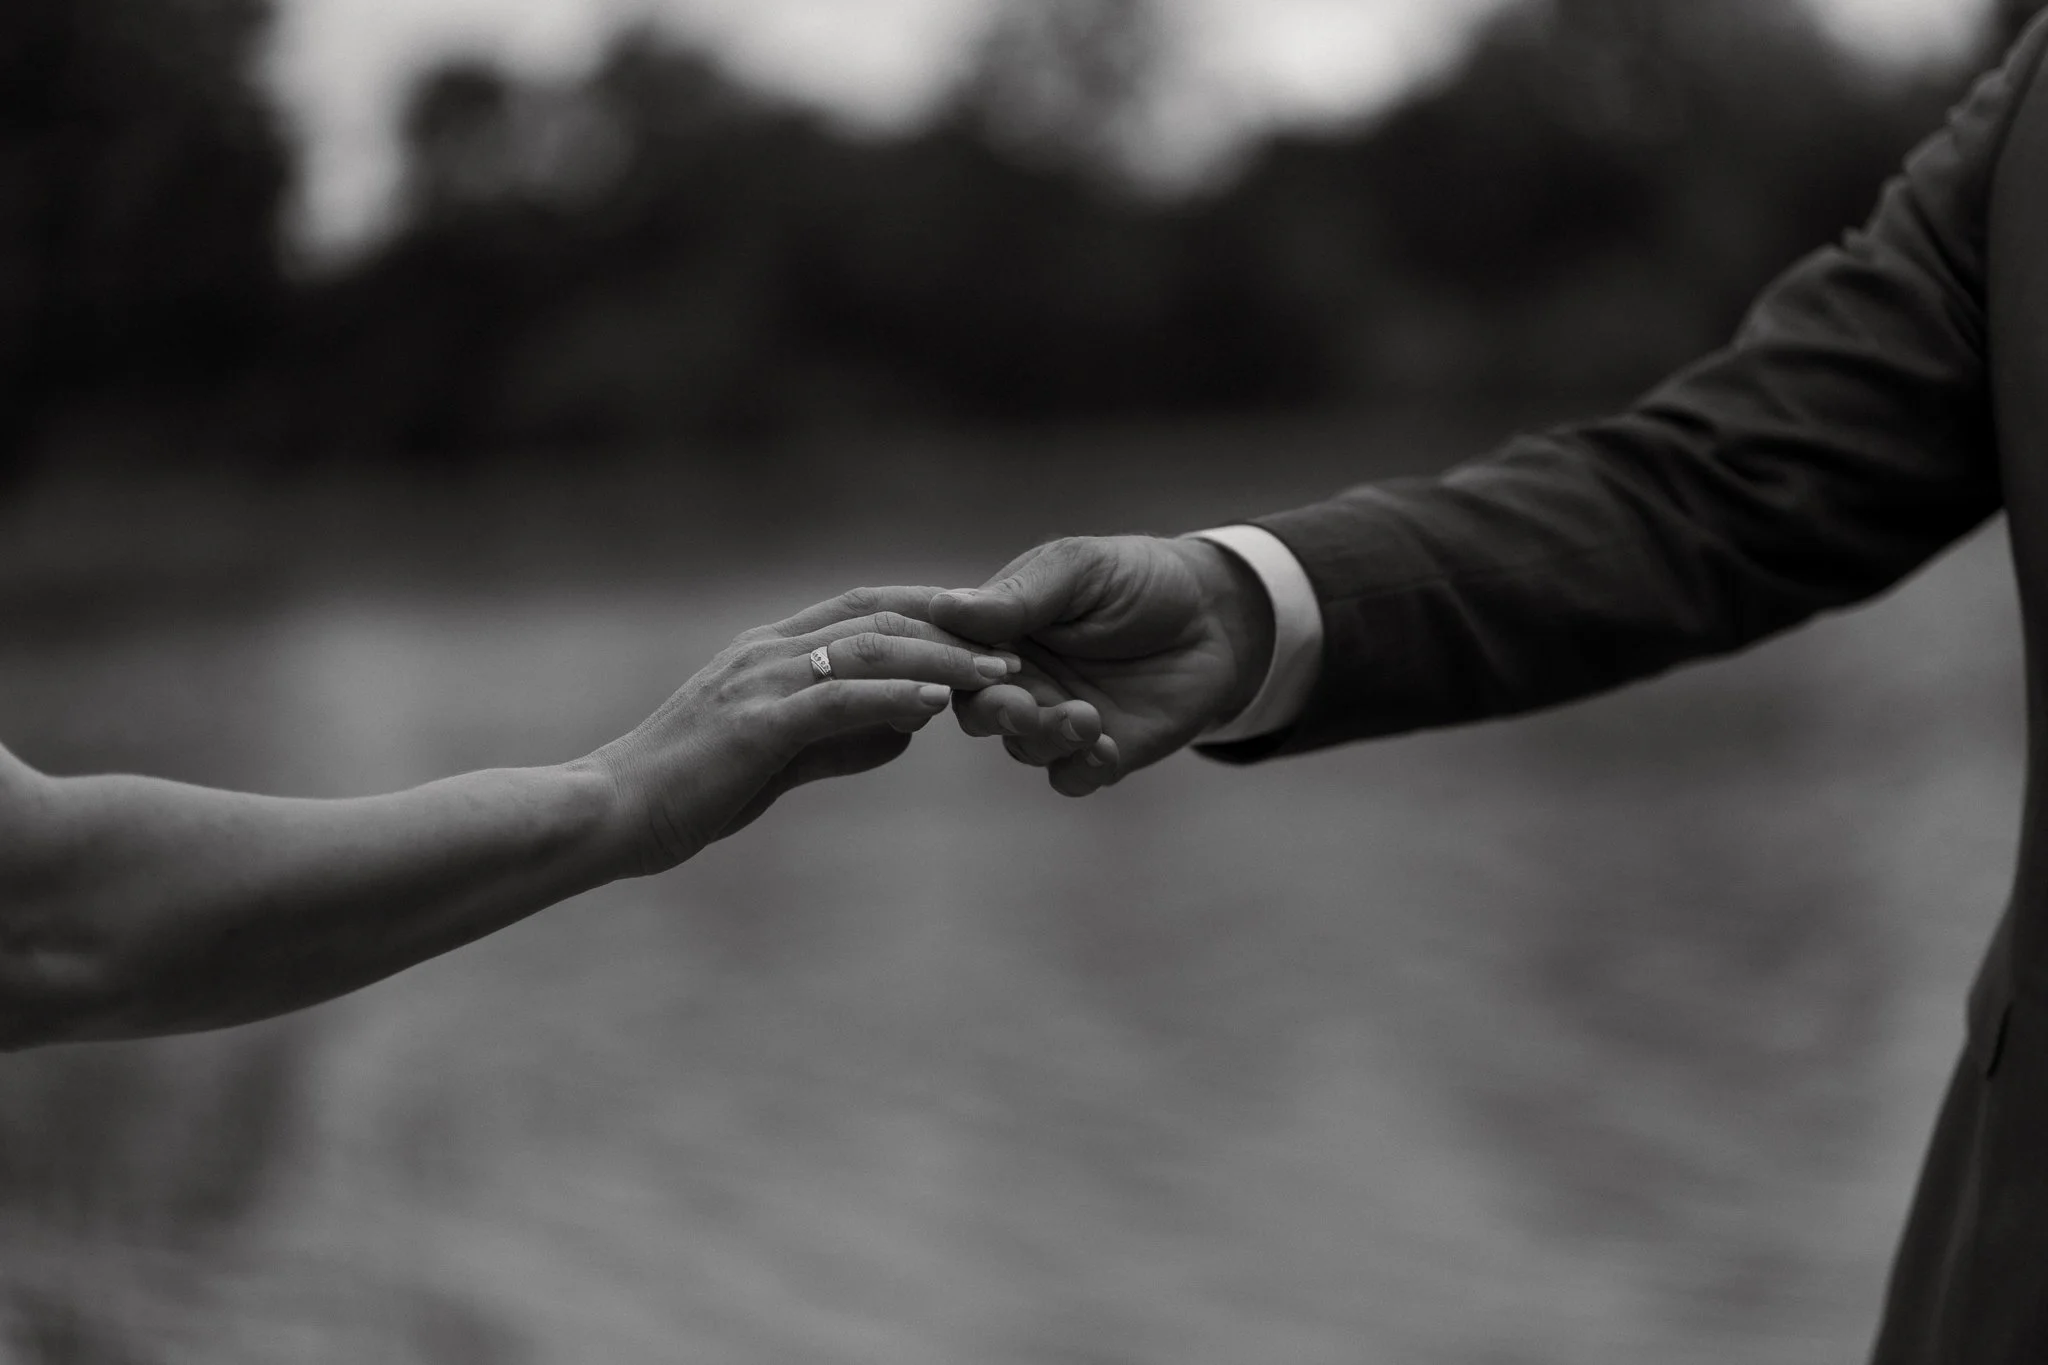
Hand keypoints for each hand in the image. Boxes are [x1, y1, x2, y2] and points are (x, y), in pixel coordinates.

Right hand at [589, 588, 1018, 872]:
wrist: (606, 814)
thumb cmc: (684, 793)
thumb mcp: (774, 762)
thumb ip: (839, 742)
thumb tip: (905, 732)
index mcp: (768, 653)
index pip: (862, 608)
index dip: (928, 609)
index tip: (987, 623)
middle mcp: (766, 652)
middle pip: (876, 617)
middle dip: (952, 627)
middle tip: (1016, 646)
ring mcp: (758, 682)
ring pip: (866, 649)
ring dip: (939, 657)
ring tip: (998, 673)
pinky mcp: (754, 725)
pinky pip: (836, 700)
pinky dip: (891, 695)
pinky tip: (936, 703)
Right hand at [929, 536, 1274, 795]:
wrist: (1216, 616)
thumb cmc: (1139, 578)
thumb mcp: (1078, 569)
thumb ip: (1019, 596)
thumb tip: (946, 607)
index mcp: (1002, 632)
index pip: (956, 658)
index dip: (958, 669)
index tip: (982, 668)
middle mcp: (1023, 680)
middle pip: (979, 713)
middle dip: (997, 714)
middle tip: (1023, 708)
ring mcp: (1058, 719)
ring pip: (1025, 748)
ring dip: (1047, 739)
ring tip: (1086, 718)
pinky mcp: (1099, 752)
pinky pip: (1071, 776)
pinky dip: (1081, 768)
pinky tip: (1105, 747)